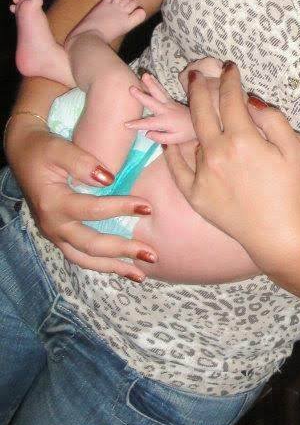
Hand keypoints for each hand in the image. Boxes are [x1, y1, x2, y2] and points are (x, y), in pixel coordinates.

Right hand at [5, 118, 156, 280]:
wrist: (23, 154)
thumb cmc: (43, 150)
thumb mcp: (59, 149)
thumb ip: (82, 162)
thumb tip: (109, 179)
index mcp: (53, 203)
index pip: (91, 210)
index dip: (120, 208)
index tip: (147, 207)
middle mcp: (53, 225)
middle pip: (90, 245)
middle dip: (123, 251)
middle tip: (152, 254)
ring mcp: (55, 234)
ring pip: (84, 259)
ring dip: (113, 268)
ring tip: (141, 275)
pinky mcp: (59, 237)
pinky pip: (80, 257)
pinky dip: (101, 265)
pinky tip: (122, 269)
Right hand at [125, 72, 195, 143]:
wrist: (198, 123)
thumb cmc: (186, 133)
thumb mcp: (174, 140)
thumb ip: (160, 137)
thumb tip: (146, 133)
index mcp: (165, 121)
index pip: (148, 123)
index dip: (137, 124)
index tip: (126, 124)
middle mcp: (166, 110)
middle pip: (152, 102)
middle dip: (141, 96)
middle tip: (131, 88)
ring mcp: (169, 103)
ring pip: (158, 92)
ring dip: (151, 83)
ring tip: (144, 75)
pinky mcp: (171, 100)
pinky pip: (162, 91)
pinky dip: (155, 83)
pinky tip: (149, 77)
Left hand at [164, 63, 299, 269]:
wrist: (278, 236)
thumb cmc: (292, 192)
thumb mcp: (293, 151)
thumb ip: (273, 119)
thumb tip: (251, 100)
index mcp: (243, 139)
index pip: (230, 97)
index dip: (229, 79)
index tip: (229, 68)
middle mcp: (216, 153)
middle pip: (201, 109)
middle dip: (199, 87)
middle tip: (197, 75)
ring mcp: (201, 174)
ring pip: (193, 137)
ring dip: (193, 121)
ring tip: (193, 109)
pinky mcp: (193, 194)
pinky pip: (177, 166)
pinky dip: (173, 150)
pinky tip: (172, 140)